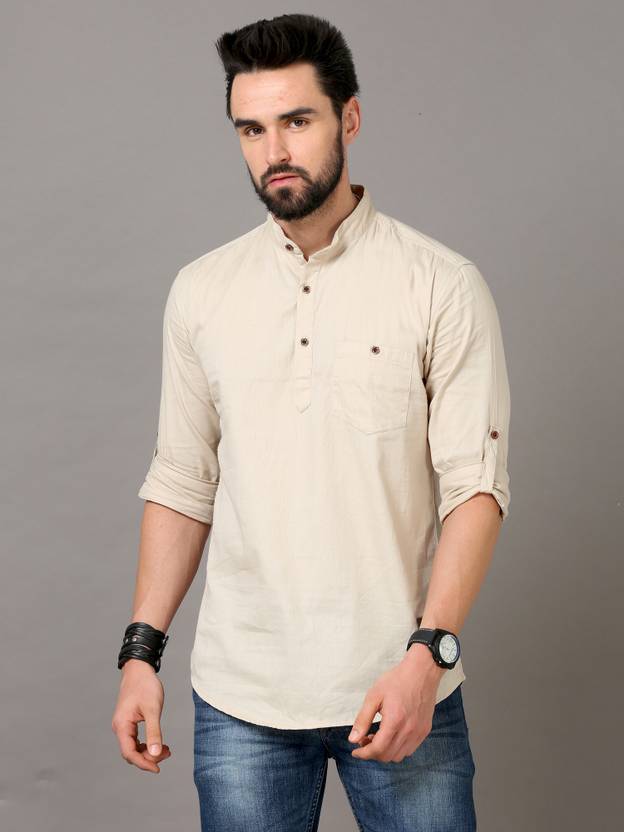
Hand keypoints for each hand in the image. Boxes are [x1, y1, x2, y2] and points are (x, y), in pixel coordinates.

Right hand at [111, 659, 171, 772]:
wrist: (139, 669)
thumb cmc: (145, 686)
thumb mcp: (152, 709)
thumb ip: (154, 732)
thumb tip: (156, 753)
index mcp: (122, 726)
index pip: (129, 753)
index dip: (143, 763)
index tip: (157, 768)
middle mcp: (119, 727)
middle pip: (131, 752)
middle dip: (148, 757)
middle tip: (167, 754)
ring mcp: (123, 725)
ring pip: (133, 747)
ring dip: (148, 751)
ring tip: (167, 750)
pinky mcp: (128, 722)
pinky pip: (135, 739)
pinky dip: (147, 744)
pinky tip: (159, 743)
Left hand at [348, 645, 443, 762]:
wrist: (421, 672)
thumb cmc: (397, 680)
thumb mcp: (374, 696)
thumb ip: (363, 719)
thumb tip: (353, 739)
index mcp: (394, 721)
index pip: (377, 750)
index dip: (364, 754)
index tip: (355, 751)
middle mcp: (409, 731)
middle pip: (387, 756)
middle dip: (372, 753)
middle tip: (364, 740)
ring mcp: (419, 732)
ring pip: (399, 756)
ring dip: (385, 752)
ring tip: (377, 737)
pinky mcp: (425, 730)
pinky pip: (409, 749)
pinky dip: (397, 748)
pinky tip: (391, 735)